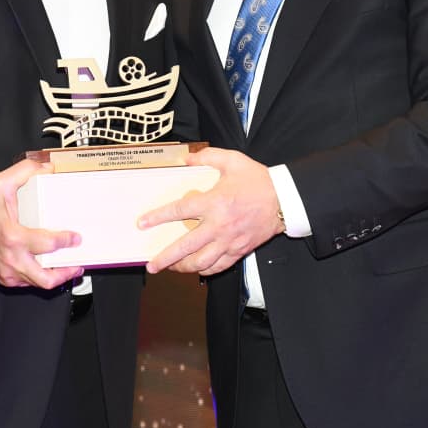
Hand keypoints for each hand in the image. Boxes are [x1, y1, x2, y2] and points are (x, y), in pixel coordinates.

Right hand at [0, 158, 83, 289]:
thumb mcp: (0, 183)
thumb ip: (24, 171)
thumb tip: (48, 168)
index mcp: (12, 236)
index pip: (46, 244)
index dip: (65, 241)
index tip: (75, 238)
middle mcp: (11, 258)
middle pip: (45, 279)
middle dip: (66, 272)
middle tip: (77, 263)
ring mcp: (9, 272)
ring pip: (40, 284)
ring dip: (57, 277)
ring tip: (69, 267)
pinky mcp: (7, 279)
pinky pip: (29, 283)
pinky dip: (42, 277)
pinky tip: (50, 267)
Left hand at [139, 147, 282, 274]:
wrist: (285, 199)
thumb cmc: (258, 180)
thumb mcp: (233, 160)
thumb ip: (208, 157)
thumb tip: (187, 158)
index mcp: (214, 202)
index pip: (179, 211)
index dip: (158, 218)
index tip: (142, 224)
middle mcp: (219, 225)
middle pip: (185, 246)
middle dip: (165, 258)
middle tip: (151, 265)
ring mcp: (229, 241)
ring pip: (201, 262)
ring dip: (183, 268)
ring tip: (171, 268)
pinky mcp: (239, 250)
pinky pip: (219, 266)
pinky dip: (205, 270)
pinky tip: (196, 268)